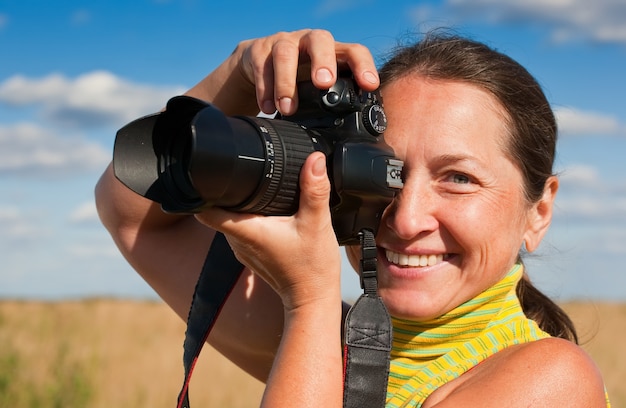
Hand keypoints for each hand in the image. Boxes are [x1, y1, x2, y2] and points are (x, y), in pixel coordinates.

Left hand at [195, 152, 340, 310]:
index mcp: (247, 231)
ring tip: (255, 190)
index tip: (209, 173)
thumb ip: (314, 190)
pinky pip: (241, 230)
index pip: (206, 210)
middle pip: (217, 210)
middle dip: (225, 191)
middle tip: (241, 173)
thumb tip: (314, 159)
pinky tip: (267, 212)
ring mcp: (243, 250)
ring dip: (238, 205)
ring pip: (229, 219)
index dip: (203, 189)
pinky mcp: (252, 255)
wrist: (313, 300)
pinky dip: (249, 218)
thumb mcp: (317, 223)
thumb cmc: (312, 268)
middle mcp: (239, 241)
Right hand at [237, 29, 379, 114]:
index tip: (369, 85)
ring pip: (285, 53)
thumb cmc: (297, 80)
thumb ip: (334, 103)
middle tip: (323, 84)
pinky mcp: (259, 49)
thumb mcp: (318, 90)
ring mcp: (284, 43)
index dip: (363, 65)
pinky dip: (264, 89)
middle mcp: (309, 42)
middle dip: (323, 61)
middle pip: (320, 40)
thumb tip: (353, 140)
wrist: (257, 66)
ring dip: (287, 82)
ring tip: (288, 109)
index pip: (353, 51)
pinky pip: (262, 66)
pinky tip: (267, 108)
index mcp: (331, 53)